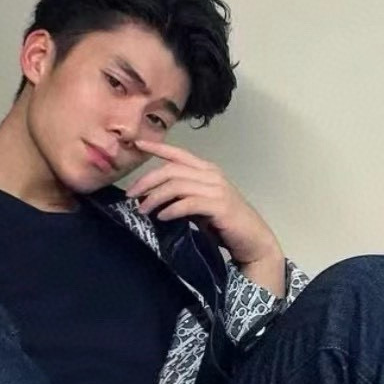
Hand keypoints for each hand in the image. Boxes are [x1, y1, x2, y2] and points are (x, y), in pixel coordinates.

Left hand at [125, 138, 280, 267]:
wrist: (253, 239)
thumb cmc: (225, 224)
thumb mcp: (201, 205)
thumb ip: (183, 196)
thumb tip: (152, 198)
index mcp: (207, 170)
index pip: (178, 153)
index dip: (158, 147)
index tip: (137, 144)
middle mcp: (212, 175)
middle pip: (171, 170)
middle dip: (147, 181)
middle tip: (131, 195)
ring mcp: (217, 189)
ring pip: (177, 185)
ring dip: (155, 198)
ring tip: (143, 210)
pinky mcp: (219, 206)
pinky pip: (188, 203)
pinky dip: (172, 209)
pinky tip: (162, 217)